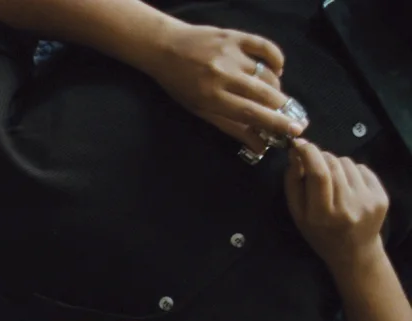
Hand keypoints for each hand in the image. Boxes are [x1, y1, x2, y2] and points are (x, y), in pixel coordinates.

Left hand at [140, 22, 304, 152]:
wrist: (164, 47)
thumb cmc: (180, 84)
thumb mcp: (200, 110)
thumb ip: (231, 127)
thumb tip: (259, 146)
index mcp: (211, 97)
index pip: (251, 113)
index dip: (276, 123)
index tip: (296, 131)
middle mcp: (223, 75)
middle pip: (264, 94)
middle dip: (284, 108)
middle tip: (295, 117)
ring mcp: (230, 54)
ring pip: (268, 74)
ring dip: (276, 88)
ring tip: (274, 96)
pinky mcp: (235, 36)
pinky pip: (266, 47)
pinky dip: (277, 60)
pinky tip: (277, 70)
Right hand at [284, 139, 388, 270]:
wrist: (354, 252)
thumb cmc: (320, 234)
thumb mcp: (297, 215)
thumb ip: (293, 185)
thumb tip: (295, 155)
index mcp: (322, 214)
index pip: (318, 173)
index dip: (308, 153)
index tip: (299, 144)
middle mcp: (348, 206)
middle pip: (333, 164)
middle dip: (319, 157)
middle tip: (313, 164)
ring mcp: (368, 201)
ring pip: (347, 163)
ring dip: (335, 164)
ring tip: (333, 180)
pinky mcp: (381, 197)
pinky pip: (362, 168)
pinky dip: (351, 171)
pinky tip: (348, 186)